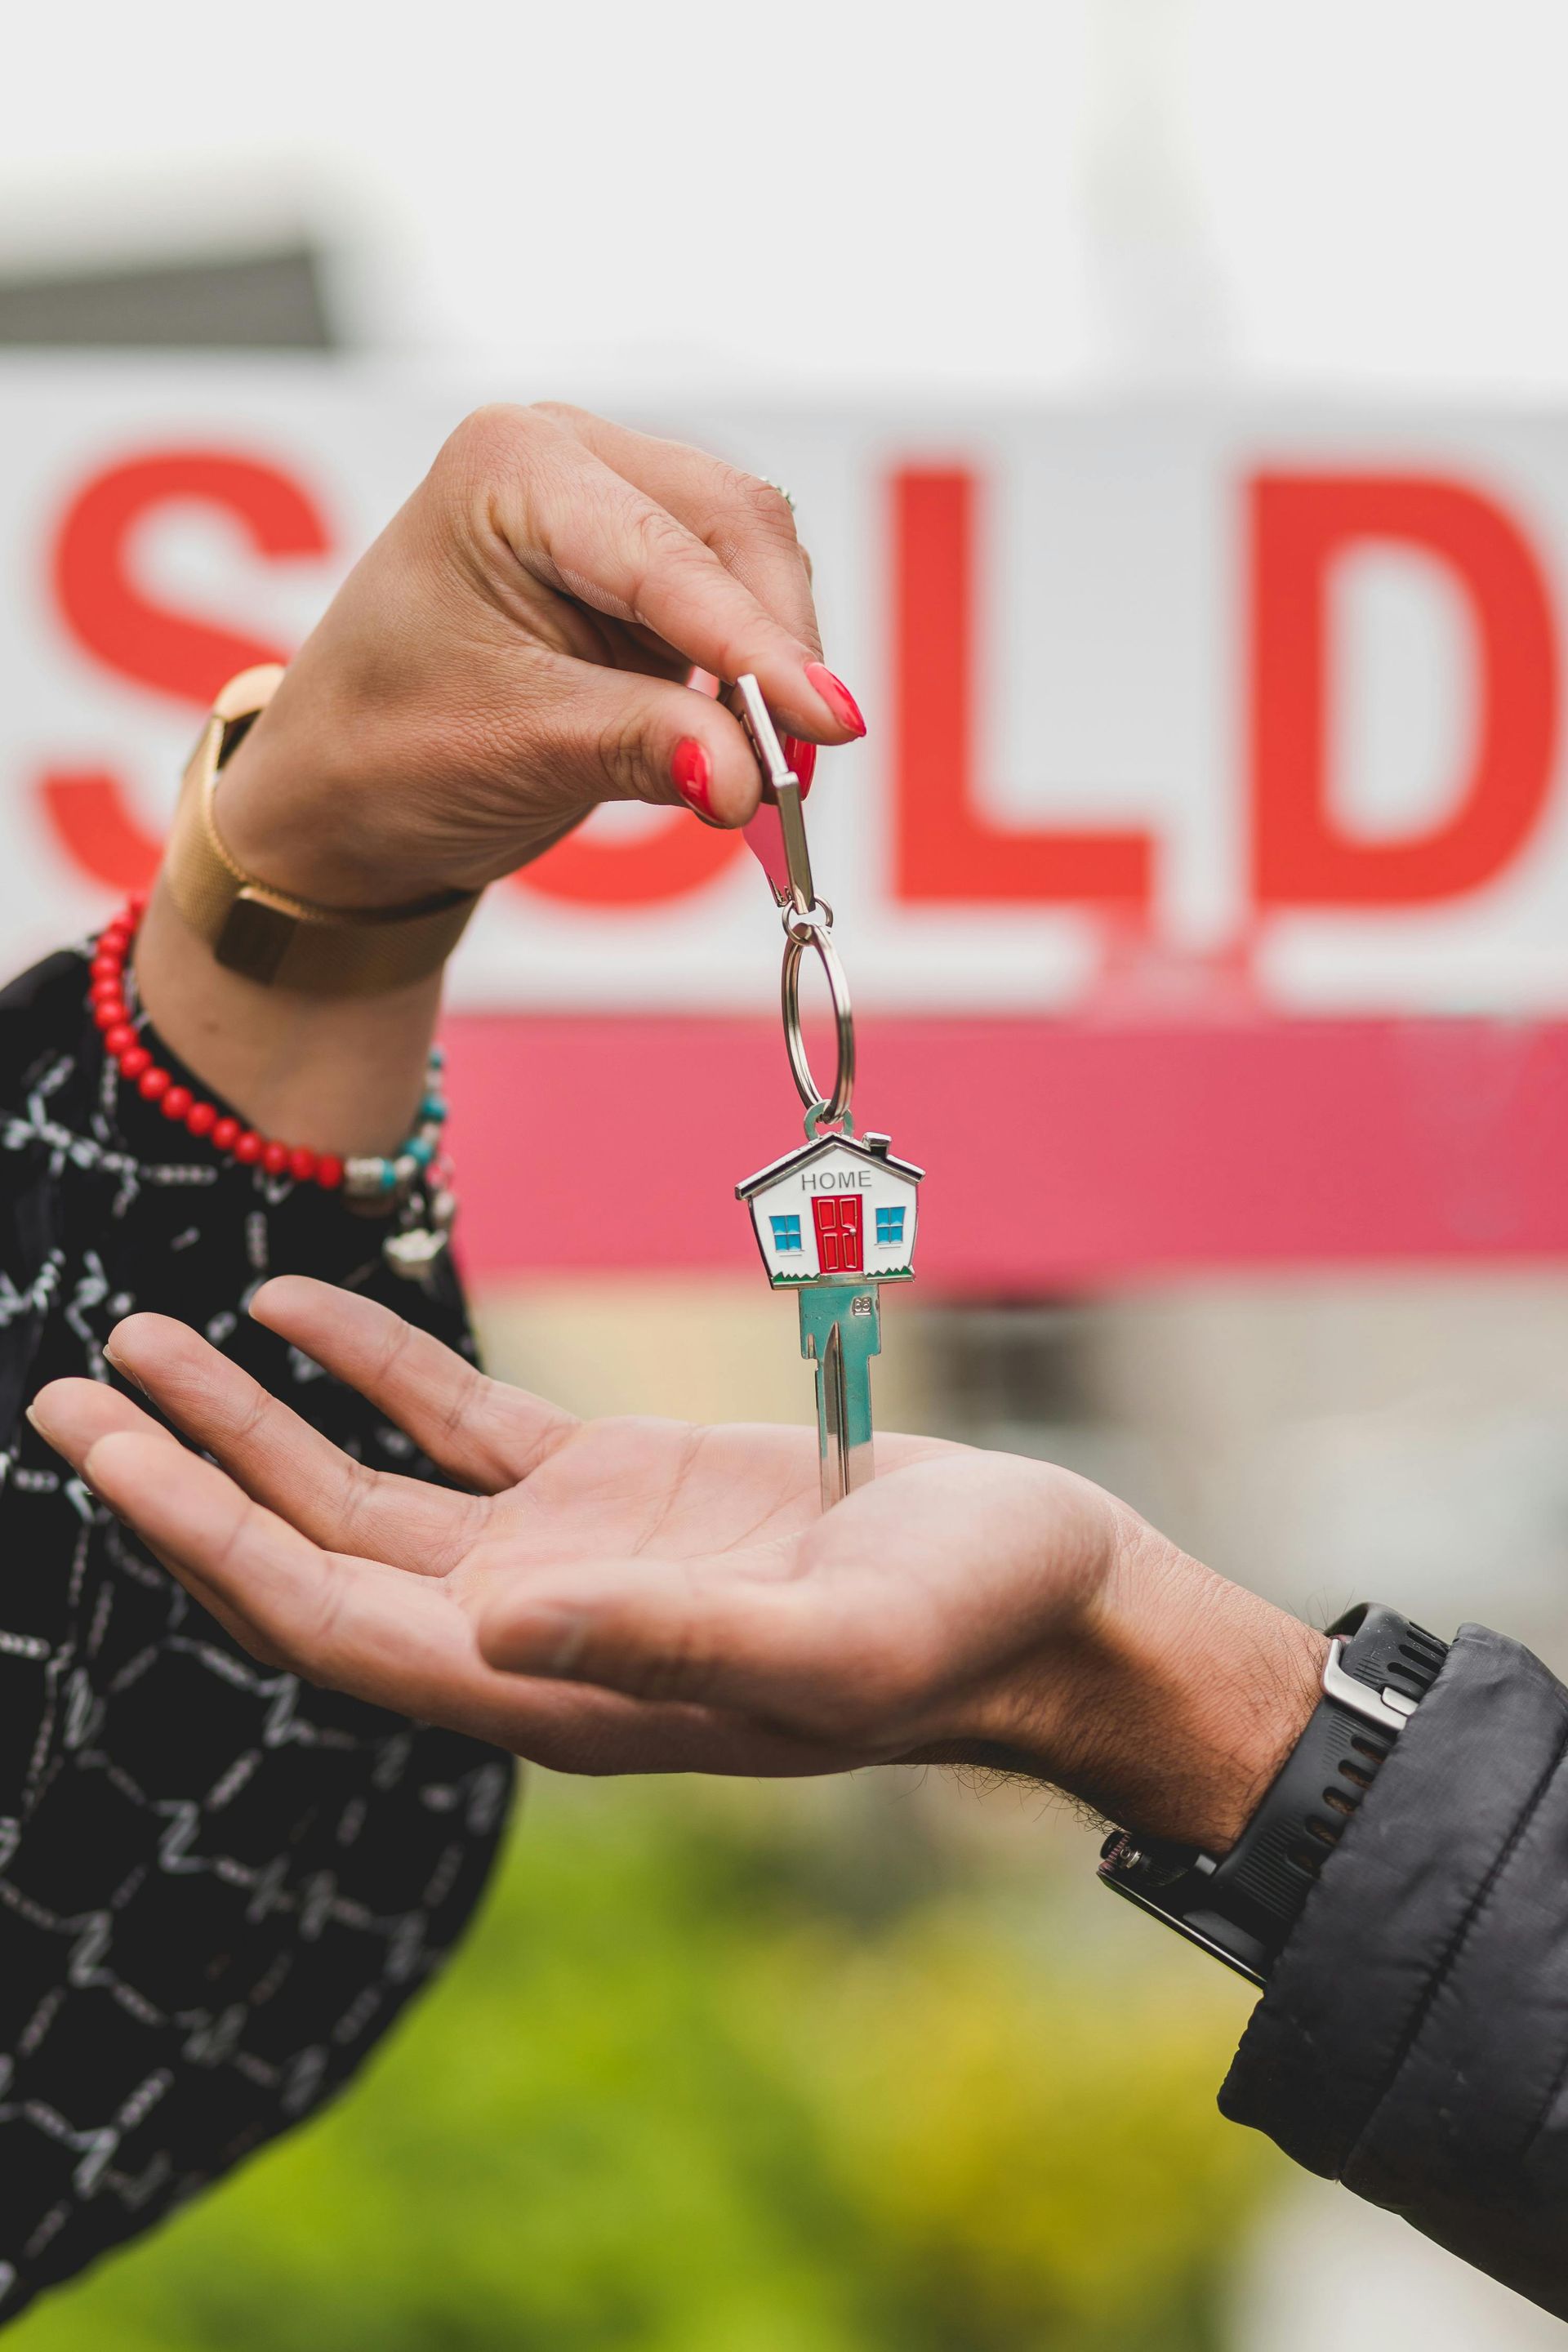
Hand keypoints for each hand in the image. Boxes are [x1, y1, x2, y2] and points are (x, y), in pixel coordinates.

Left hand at [29, 1281, 1322, 1844]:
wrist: (1045, 1595)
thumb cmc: (963, 1631)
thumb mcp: (831, 1644)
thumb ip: (664, 1643)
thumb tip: (489, 1630)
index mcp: (559, 1687)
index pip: (333, 1624)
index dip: (209, 1545)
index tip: (107, 1457)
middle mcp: (531, 1628)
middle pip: (311, 1557)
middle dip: (185, 1479)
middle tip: (69, 1389)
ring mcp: (564, 1556)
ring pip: (364, 1490)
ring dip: (252, 1423)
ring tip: (142, 1341)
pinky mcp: (609, 1487)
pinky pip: (458, 1425)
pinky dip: (374, 1366)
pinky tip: (296, 1306)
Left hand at [133, 401, 859, 1151]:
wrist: (341, 792)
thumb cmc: (384, 752)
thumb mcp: (513, 748)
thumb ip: (639, 747)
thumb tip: (748, 777)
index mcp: (510, 468)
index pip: (666, 554)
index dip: (757, 645)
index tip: (828, 725)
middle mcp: (567, 457)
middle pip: (735, 531)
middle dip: (775, 651)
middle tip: (795, 772)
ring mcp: (612, 503)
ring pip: (753, 564)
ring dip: (772, 667)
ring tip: (763, 772)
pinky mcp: (645, 567)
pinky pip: (738, 605)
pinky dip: (754, 679)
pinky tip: (744, 745)